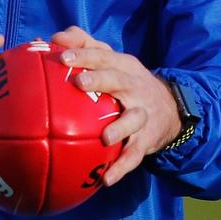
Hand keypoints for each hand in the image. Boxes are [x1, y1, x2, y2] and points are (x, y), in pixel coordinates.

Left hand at [51, 26, 180, 186]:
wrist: (169, 107)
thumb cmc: (125, 80)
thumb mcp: (110, 58)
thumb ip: (82, 44)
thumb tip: (51, 39)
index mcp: (123, 65)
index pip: (103, 56)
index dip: (84, 54)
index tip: (63, 57)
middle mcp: (134, 86)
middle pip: (119, 80)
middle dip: (101, 80)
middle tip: (80, 83)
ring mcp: (143, 113)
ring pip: (134, 119)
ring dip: (120, 128)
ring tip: (105, 138)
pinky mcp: (147, 140)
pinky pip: (136, 155)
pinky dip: (123, 167)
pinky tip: (106, 179)